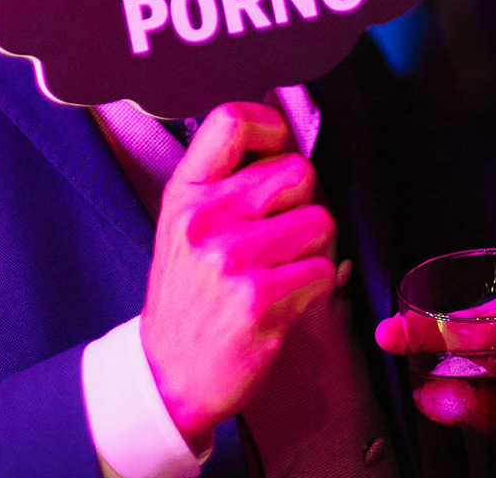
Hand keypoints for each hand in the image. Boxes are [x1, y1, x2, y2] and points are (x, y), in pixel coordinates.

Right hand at [140, 101, 340, 452]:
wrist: (170, 374)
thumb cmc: (189, 296)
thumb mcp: (184, 226)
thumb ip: (224, 184)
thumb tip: (285, 142)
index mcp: (186, 193)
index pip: (232, 121)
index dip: (271, 126)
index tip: (278, 148)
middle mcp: (205, 218)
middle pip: (299, 171)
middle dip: (303, 203)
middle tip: (282, 236)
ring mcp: (232, 257)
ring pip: (321, 221)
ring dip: (315, 249)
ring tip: (283, 272)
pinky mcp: (260, 298)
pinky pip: (325, 269)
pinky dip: (318, 287)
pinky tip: (287, 301)